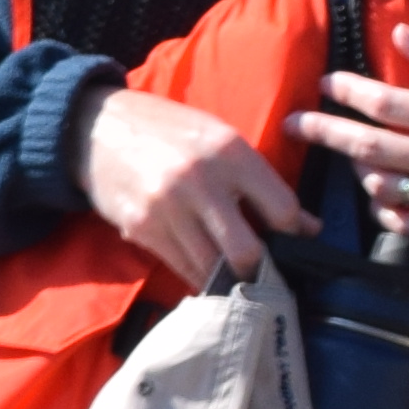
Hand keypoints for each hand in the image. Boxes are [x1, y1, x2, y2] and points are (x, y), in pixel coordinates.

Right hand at [78, 76, 313, 289]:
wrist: (100, 128)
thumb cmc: (172, 132)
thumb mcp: (222, 140)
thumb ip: (263, 182)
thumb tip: (309, 228)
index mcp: (231, 153)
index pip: (281, 209)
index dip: (295, 233)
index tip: (296, 243)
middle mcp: (200, 182)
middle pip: (247, 251)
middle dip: (262, 269)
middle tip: (268, 272)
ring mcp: (167, 209)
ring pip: (212, 267)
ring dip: (230, 279)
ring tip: (241, 279)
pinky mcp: (141, 229)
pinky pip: (181, 266)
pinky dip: (199, 275)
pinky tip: (209, 274)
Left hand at [310, 26, 408, 248]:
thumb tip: (398, 34)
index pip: (385, 103)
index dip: (348, 92)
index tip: (328, 84)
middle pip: (369, 148)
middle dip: (325, 132)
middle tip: (295, 124)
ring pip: (383, 189)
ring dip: (358, 170)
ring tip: (351, 156)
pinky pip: (407, 225)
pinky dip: (385, 210)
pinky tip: (381, 194)